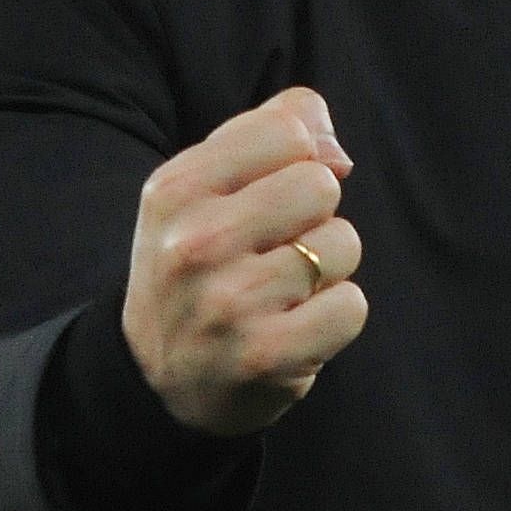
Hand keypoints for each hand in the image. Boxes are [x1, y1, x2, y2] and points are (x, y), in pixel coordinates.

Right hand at [121, 87, 368, 434]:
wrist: (158, 379)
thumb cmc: (199, 264)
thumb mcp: (205, 187)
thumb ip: (271, 132)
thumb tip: (336, 153)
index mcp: (174, 190)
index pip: (287, 130)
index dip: (296, 161)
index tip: (266, 197)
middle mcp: (195, 244)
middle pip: (321, 185)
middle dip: (315, 216)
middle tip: (275, 251)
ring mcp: (229, 304)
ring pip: (343, 245)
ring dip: (327, 270)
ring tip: (280, 293)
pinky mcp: (267, 356)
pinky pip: (352, 306)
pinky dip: (335, 317)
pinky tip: (295, 328)